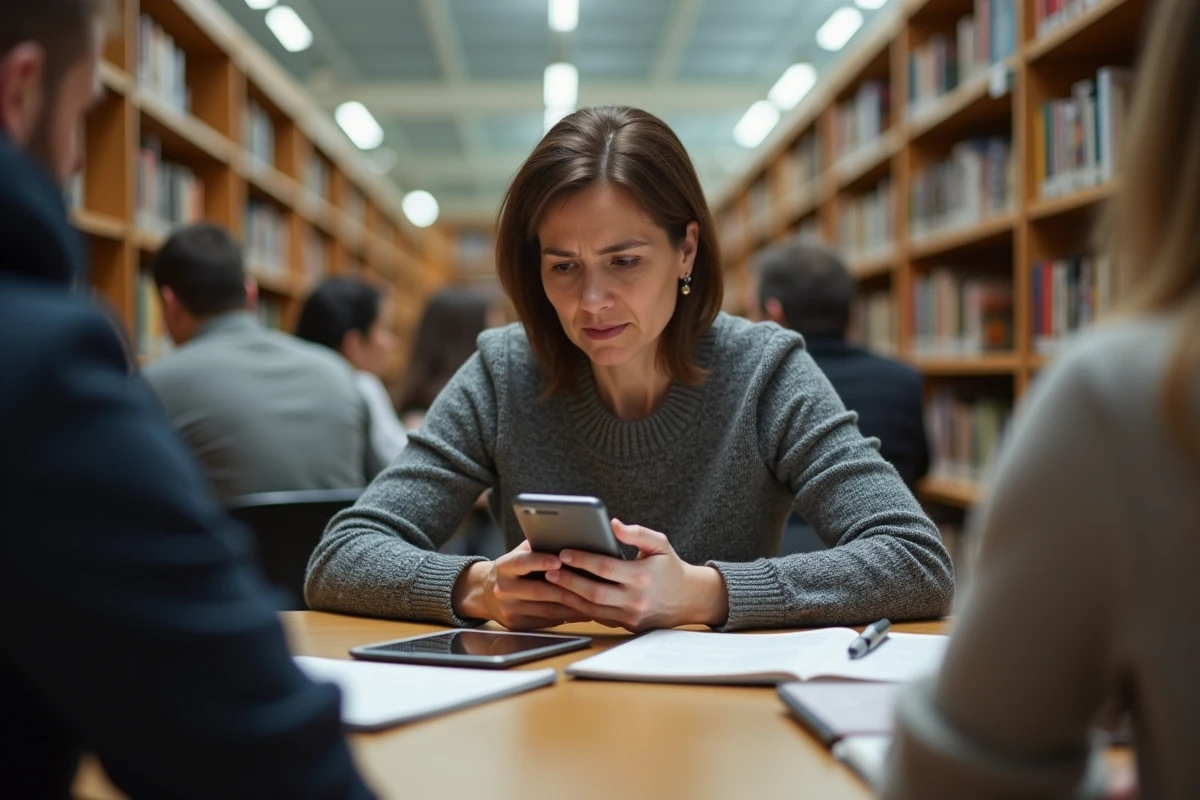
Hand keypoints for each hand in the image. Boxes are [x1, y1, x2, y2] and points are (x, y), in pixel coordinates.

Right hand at [451, 541, 590, 630]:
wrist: (486, 593)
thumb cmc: (513, 569)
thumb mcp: (518, 553)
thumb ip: (536, 547)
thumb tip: (564, 536)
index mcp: (503, 566)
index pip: (521, 562)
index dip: (539, 561)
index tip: (559, 559)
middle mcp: (503, 589)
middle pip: (538, 590)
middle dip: (565, 586)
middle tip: (588, 583)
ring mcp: (509, 609)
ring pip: (546, 609)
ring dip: (572, 605)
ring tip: (593, 599)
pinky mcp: (517, 625)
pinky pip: (547, 622)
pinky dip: (567, 616)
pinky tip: (583, 611)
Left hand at [546, 520, 728, 631]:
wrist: (688, 599)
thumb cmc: (670, 566)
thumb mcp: (660, 544)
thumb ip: (637, 532)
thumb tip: (612, 523)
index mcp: (643, 576)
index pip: (606, 568)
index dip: (582, 560)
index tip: (564, 552)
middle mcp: (636, 600)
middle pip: (594, 592)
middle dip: (569, 580)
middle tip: (549, 569)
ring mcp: (631, 616)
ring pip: (592, 609)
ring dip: (569, 596)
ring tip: (551, 583)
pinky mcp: (627, 626)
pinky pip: (598, 617)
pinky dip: (579, 608)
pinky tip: (565, 597)